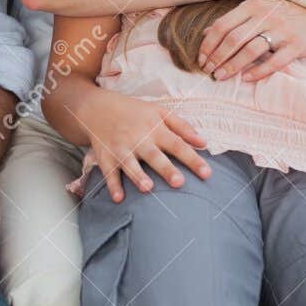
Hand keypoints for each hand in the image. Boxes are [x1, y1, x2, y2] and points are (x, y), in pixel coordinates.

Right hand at [84, 92, 209, 201]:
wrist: (98, 108)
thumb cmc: (135, 112)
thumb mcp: (160, 112)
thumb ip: (183, 127)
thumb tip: (204, 143)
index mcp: (155, 128)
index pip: (177, 145)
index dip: (192, 159)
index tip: (207, 174)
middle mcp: (138, 139)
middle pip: (154, 156)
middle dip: (166, 169)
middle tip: (179, 182)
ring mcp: (120, 148)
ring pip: (130, 164)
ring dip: (138, 176)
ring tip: (148, 188)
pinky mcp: (105, 157)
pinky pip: (109, 172)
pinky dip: (112, 185)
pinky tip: (119, 198)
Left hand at [198, 0, 305, 79]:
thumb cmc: (283, 14)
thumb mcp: (257, 11)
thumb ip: (233, 21)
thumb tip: (205, 33)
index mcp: (252, 6)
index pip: (222, 25)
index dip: (208, 44)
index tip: (201, 59)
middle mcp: (266, 16)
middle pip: (234, 39)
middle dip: (217, 57)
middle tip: (208, 71)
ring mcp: (283, 30)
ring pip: (251, 50)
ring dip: (233, 66)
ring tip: (221, 76)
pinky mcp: (297, 45)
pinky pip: (275, 62)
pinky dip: (258, 71)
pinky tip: (247, 78)